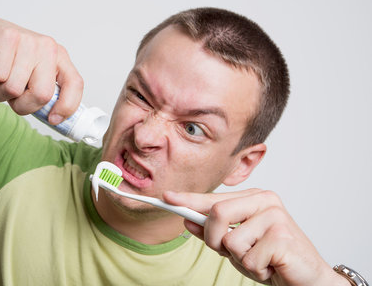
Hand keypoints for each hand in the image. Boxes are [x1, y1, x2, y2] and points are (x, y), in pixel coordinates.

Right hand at [0, 6, 82, 123]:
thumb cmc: (0, 58)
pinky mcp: (7, 37)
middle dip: (21, 105)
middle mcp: (47, 47)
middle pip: (42, 94)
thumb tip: (54, 119)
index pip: (75, 84)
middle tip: (8, 97)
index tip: (52, 119)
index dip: (67, 106)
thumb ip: (40, 92)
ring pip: (15, 88)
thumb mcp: (27, 76)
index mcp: (58, 58)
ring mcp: (28, 40)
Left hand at [164, 189, 348, 285]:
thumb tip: (187, 219)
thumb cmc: (272, 259)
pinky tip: (270, 266)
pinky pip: (248, 258)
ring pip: (230, 240)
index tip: (166, 197)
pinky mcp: (282, 236)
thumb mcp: (237, 246)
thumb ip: (213, 232)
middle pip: (217, 214)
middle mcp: (265, 201)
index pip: (214, 199)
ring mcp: (275, 216)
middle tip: (231, 252)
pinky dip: (255, 269)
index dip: (188, 199)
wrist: (308, 279)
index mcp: (254, 198)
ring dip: (240, 259)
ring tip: (259, 260)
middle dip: (215, 239)